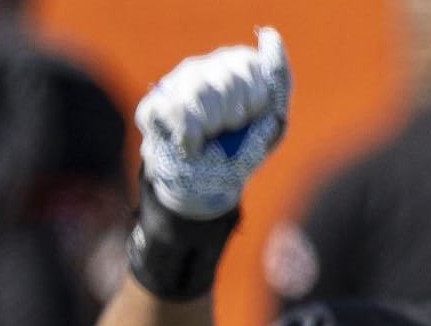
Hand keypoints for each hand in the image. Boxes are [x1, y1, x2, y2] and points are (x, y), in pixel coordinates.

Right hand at [136, 28, 288, 218]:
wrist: (206, 186)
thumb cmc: (241, 150)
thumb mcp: (272, 118)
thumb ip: (278, 77)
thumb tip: (269, 35)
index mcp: (233, 64)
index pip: (246, 65)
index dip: (252, 99)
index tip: (249, 118)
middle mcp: (201, 67)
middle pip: (223, 81)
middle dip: (231, 117)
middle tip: (227, 132)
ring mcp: (173, 85)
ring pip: (197, 93)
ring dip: (210, 126)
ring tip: (210, 138)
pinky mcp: (152, 106)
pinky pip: (171, 110)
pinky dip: (188, 135)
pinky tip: (193, 145)